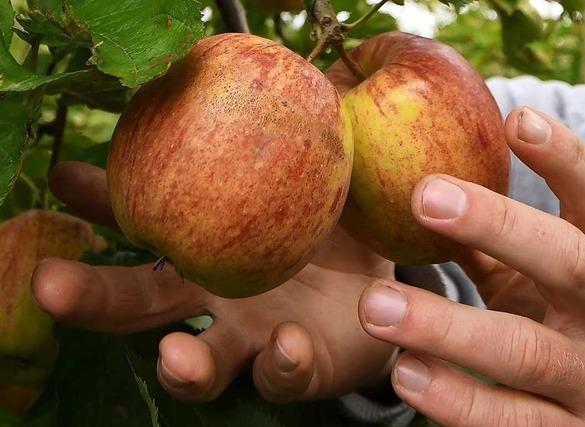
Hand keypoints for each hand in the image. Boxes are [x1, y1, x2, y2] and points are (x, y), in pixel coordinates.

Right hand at [32, 162, 397, 402]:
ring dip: (179, 365)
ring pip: (201, 366)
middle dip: (93, 298)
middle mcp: (216, 299)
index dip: (101, 203)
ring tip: (173, 355)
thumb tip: (240, 76)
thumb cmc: (337, 224)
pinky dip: (279, 363)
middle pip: (142, 305)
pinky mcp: (298, 369)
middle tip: (49, 286)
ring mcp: (253, 340)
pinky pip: (282, 377)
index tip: (65, 177)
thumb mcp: (312, 170)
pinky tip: (285, 342)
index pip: (143, 223)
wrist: (390, 287)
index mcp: (209, 248)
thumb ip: (281, 137)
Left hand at [358, 107, 584, 424]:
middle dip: (497, 225)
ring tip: (377, 307)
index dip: (566, 159)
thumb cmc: (556, 336)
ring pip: (527, 354)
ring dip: (448, 327)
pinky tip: (405, 374)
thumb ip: (492, 244)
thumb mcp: (534, 288)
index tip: (515, 117)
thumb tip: (422, 179)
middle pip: (567, 263)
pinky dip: (454, 400)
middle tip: (422, 197)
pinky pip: (509, 425)